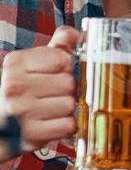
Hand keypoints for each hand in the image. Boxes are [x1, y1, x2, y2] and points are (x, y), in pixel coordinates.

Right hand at [0, 26, 80, 153]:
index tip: (51, 74)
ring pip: (70, 104)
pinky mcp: (30, 135)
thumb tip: (76, 34)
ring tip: (48, 110)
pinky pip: (68, 125)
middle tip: (49, 95)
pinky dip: (64, 126)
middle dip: (65, 90)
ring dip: (65, 109)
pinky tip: (49, 124)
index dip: (63, 67)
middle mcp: (14, 86)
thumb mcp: (31, 65)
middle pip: (68, 82)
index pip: (61, 59)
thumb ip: (56, 46)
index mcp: (15, 64)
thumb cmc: (19, 92)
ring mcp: (20, 112)